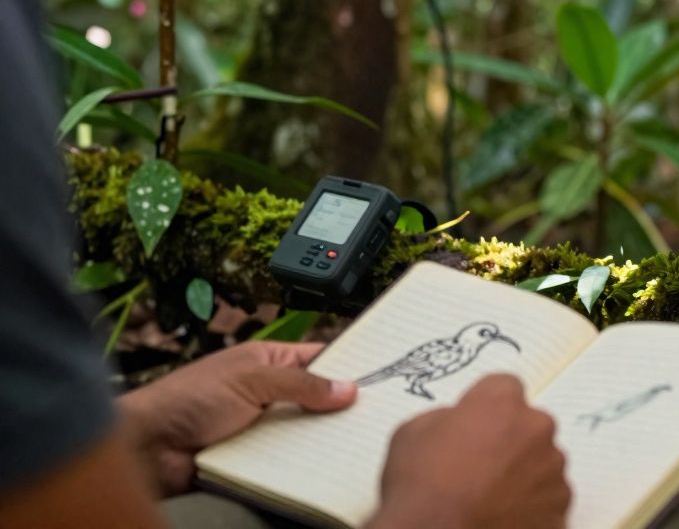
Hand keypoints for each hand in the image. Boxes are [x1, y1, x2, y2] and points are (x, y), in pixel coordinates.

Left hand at [117, 341, 356, 495]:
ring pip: (305, 434)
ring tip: (355, 445)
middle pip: (316, 401)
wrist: (146, 449)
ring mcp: (262, 429)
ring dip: (320, 441)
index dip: (347, 366)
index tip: (381, 375)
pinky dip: (301, 466)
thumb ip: (299, 383)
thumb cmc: (184, 400)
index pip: (317, 359)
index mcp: (267, 363)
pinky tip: (323, 469)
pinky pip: (288, 463)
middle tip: (374, 417)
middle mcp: (267, 395)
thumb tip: (346, 388)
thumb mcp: (250, 380)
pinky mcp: (256, 460)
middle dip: (340, 409)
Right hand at [368, 374, 570, 528]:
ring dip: (523, 474)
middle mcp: (536, 429)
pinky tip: (503, 517)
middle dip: (509, 440)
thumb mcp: (411, 433)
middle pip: (528, 425)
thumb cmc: (420, 488)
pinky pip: (548, 499)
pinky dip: (531, 507)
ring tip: (490, 498)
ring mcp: (553, 471)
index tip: (475, 424)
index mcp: (501, 404)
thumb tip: (457, 424)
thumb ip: (446, 418)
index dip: (488, 406)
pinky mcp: (560, 508)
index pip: (505, 387)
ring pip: (542, 463)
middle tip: (480, 466)